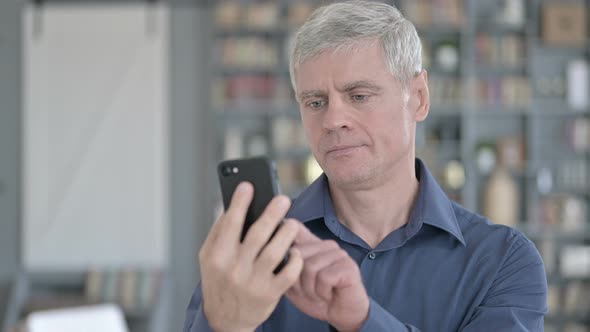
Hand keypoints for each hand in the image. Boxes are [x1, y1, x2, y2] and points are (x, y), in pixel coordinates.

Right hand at [199, 182, 303, 331]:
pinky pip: (288, 273)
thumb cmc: (218, 281)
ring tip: (292, 222)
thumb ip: (218, 232)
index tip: (248, 185)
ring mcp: (253, 282)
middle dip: (272, 213)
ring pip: (275, 251)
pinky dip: (295, 260)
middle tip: (283, 199)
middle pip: (258, 234)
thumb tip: (232, 206)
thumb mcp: (208, 257)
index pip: (230, 224)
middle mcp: (235, 268)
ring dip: (287, 233)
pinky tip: (296, 251)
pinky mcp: (270, 294)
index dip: (240, 203)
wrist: (225, 320)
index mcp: (218, 256)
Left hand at [286, 224, 369, 331]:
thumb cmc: (317, 297)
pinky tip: (330, 295)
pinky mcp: (349, 267)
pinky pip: (324, 278)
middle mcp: (327, 245)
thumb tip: (279, 249)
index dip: (286, 242)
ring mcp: (340, 254)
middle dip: (298, 280)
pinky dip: (323, 292)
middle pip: (298, 254)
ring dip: (311, 289)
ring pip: (310, 267)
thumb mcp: (294, 283)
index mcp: (314, 244)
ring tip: (320, 294)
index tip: (287, 259)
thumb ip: (285, 266)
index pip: (295, 228)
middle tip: (309, 290)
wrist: (341, 316)